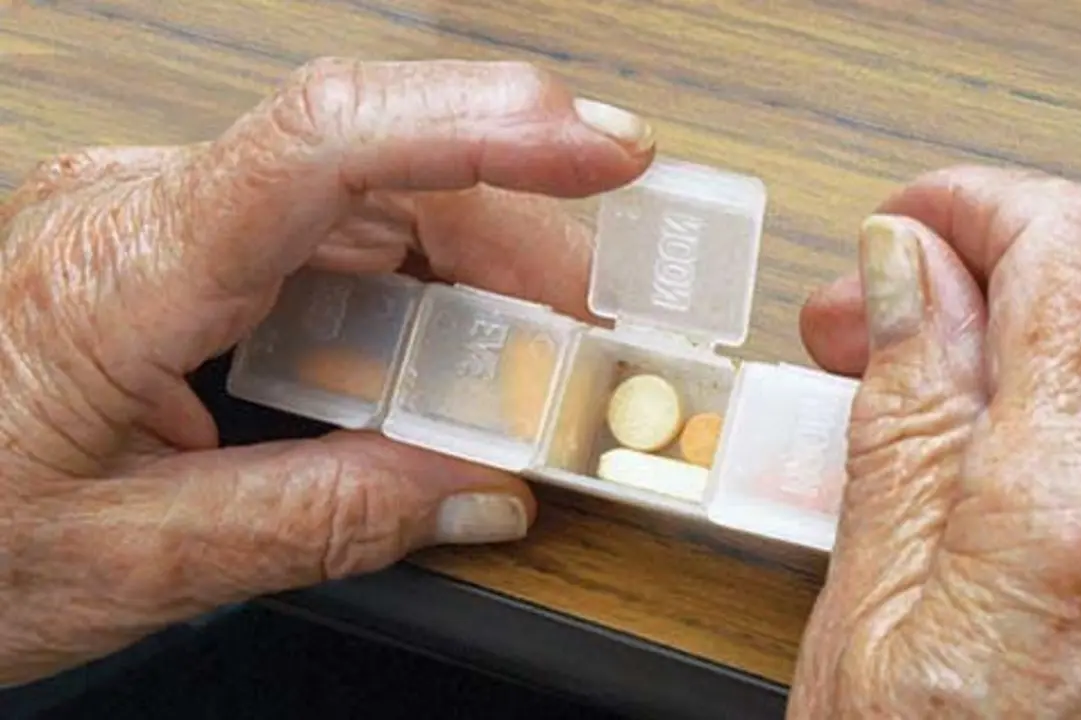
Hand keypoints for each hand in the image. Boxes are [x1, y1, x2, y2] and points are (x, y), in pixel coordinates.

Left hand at [0, 58, 653, 684]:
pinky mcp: (176, 251)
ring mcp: (160, 220)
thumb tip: (477, 494)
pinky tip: (447, 349)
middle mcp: (141, 209)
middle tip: (598, 317)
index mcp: (120, 267)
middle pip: (376, 168)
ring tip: (538, 346)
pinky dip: (409, 290)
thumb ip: (321, 520)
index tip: (599, 148)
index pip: (326, 143)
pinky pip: (323, 241)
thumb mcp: (132, 557)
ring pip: (363, 200)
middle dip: (514, 225)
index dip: (481, 126)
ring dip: (472, 263)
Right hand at [793, 167, 1080, 715]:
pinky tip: (985, 484)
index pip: (1079, 244)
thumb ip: (906, 412)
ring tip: (914, 411)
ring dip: (1024, 356)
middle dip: (984, 276)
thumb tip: (909, 270)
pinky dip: (1069, 433)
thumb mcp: (872, 608)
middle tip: (872, 322)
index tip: (902, 230)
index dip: (978, 205)